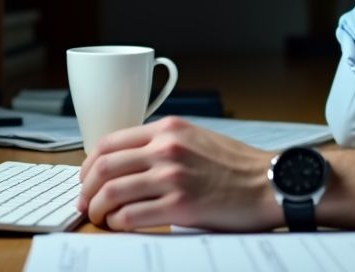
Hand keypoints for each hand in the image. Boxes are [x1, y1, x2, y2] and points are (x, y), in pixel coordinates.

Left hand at [76, 116, 281, 230]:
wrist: (269, 183)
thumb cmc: (237, 165)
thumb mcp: (196, 138)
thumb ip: (163, 144)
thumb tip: (128, 164)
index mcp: (168, 129)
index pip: (110, 143)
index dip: (88, 164)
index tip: (86, 179)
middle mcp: (166, 149)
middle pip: (104, 167)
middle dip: (86, 189)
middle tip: (85, 203)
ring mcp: (172, 176)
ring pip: (112, 192)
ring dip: (98, 209)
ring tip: (99, 218)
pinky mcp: (180, 205)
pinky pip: (131, 216)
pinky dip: (119, 223)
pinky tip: (121, 225)